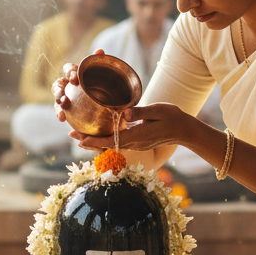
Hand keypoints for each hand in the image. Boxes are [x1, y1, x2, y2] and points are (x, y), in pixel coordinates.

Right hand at [52, 48, 104, 123]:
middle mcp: (66, 84)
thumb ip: (99, 63)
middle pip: (57, 85)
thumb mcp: (102, 73)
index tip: (74, 80)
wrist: (103, 98)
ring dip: (57, 105)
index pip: (68, 69)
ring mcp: (64, 97)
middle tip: (64, 99)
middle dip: (58, 92)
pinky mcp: (65, 108)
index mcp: (74, 73)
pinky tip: (62, 119)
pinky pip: (60, 111)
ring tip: (61, 112)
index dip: (69, 73)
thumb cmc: (101, 83)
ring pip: (56, 99)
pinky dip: (60, 114)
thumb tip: (100, 51)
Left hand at [70, 102, 190, 152]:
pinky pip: (118, 141)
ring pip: (111, 144)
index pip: (111, 141)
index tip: (80, 139)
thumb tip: (125, 113)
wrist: (184, 130)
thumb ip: (141, 111)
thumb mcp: (158, 110)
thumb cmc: (172, 117)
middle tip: (71, 133)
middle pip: (107, 144)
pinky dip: (105, 138)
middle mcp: (134, 142)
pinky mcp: (138, 141)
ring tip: (79, 134)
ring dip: (95, 140)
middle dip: (88, 140)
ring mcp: (136, 143)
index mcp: (137, 136)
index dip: (94, 141)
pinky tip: (98, 133)